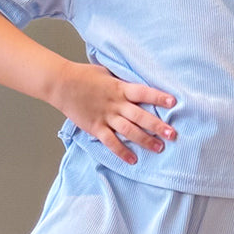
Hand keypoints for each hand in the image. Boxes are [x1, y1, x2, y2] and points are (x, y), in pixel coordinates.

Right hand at [51, 61, 176, 164]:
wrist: (61, 84)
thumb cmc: (84, 76)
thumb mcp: (107, 73)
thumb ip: (122, 82)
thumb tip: (138, 84)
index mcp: (120, 88)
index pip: (143, 92)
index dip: (158, 97)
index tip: (173, 102)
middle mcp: (115, 103)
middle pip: (140, 116)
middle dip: (157, 126)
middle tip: (173, 134)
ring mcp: (105, 117)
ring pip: (129, 131)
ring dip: (145, 140)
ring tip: (159, 148)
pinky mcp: (95, 127)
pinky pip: (111, 142)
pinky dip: (122, 152)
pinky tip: (133, 159)